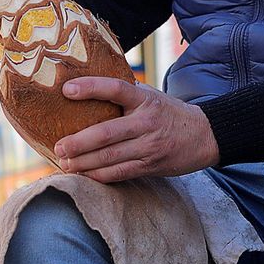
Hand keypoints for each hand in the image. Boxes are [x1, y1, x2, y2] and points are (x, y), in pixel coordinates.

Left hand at [53, 78, 219, 182]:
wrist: (205, 135)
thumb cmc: (169, 113)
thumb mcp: (151, 96)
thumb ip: (125, 96)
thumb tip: (86, 90)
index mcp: (145, 99)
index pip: (115, 89)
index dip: (90, 88)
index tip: (66, 90)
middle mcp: (146, 122)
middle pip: (106, 133)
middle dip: (78, 142)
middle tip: (58, 147)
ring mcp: (149, 146)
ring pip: (110, 157)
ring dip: (83, 162)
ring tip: (65, 163)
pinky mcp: (151, 165)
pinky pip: (120, 173)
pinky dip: (99, 176)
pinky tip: (84, 174)